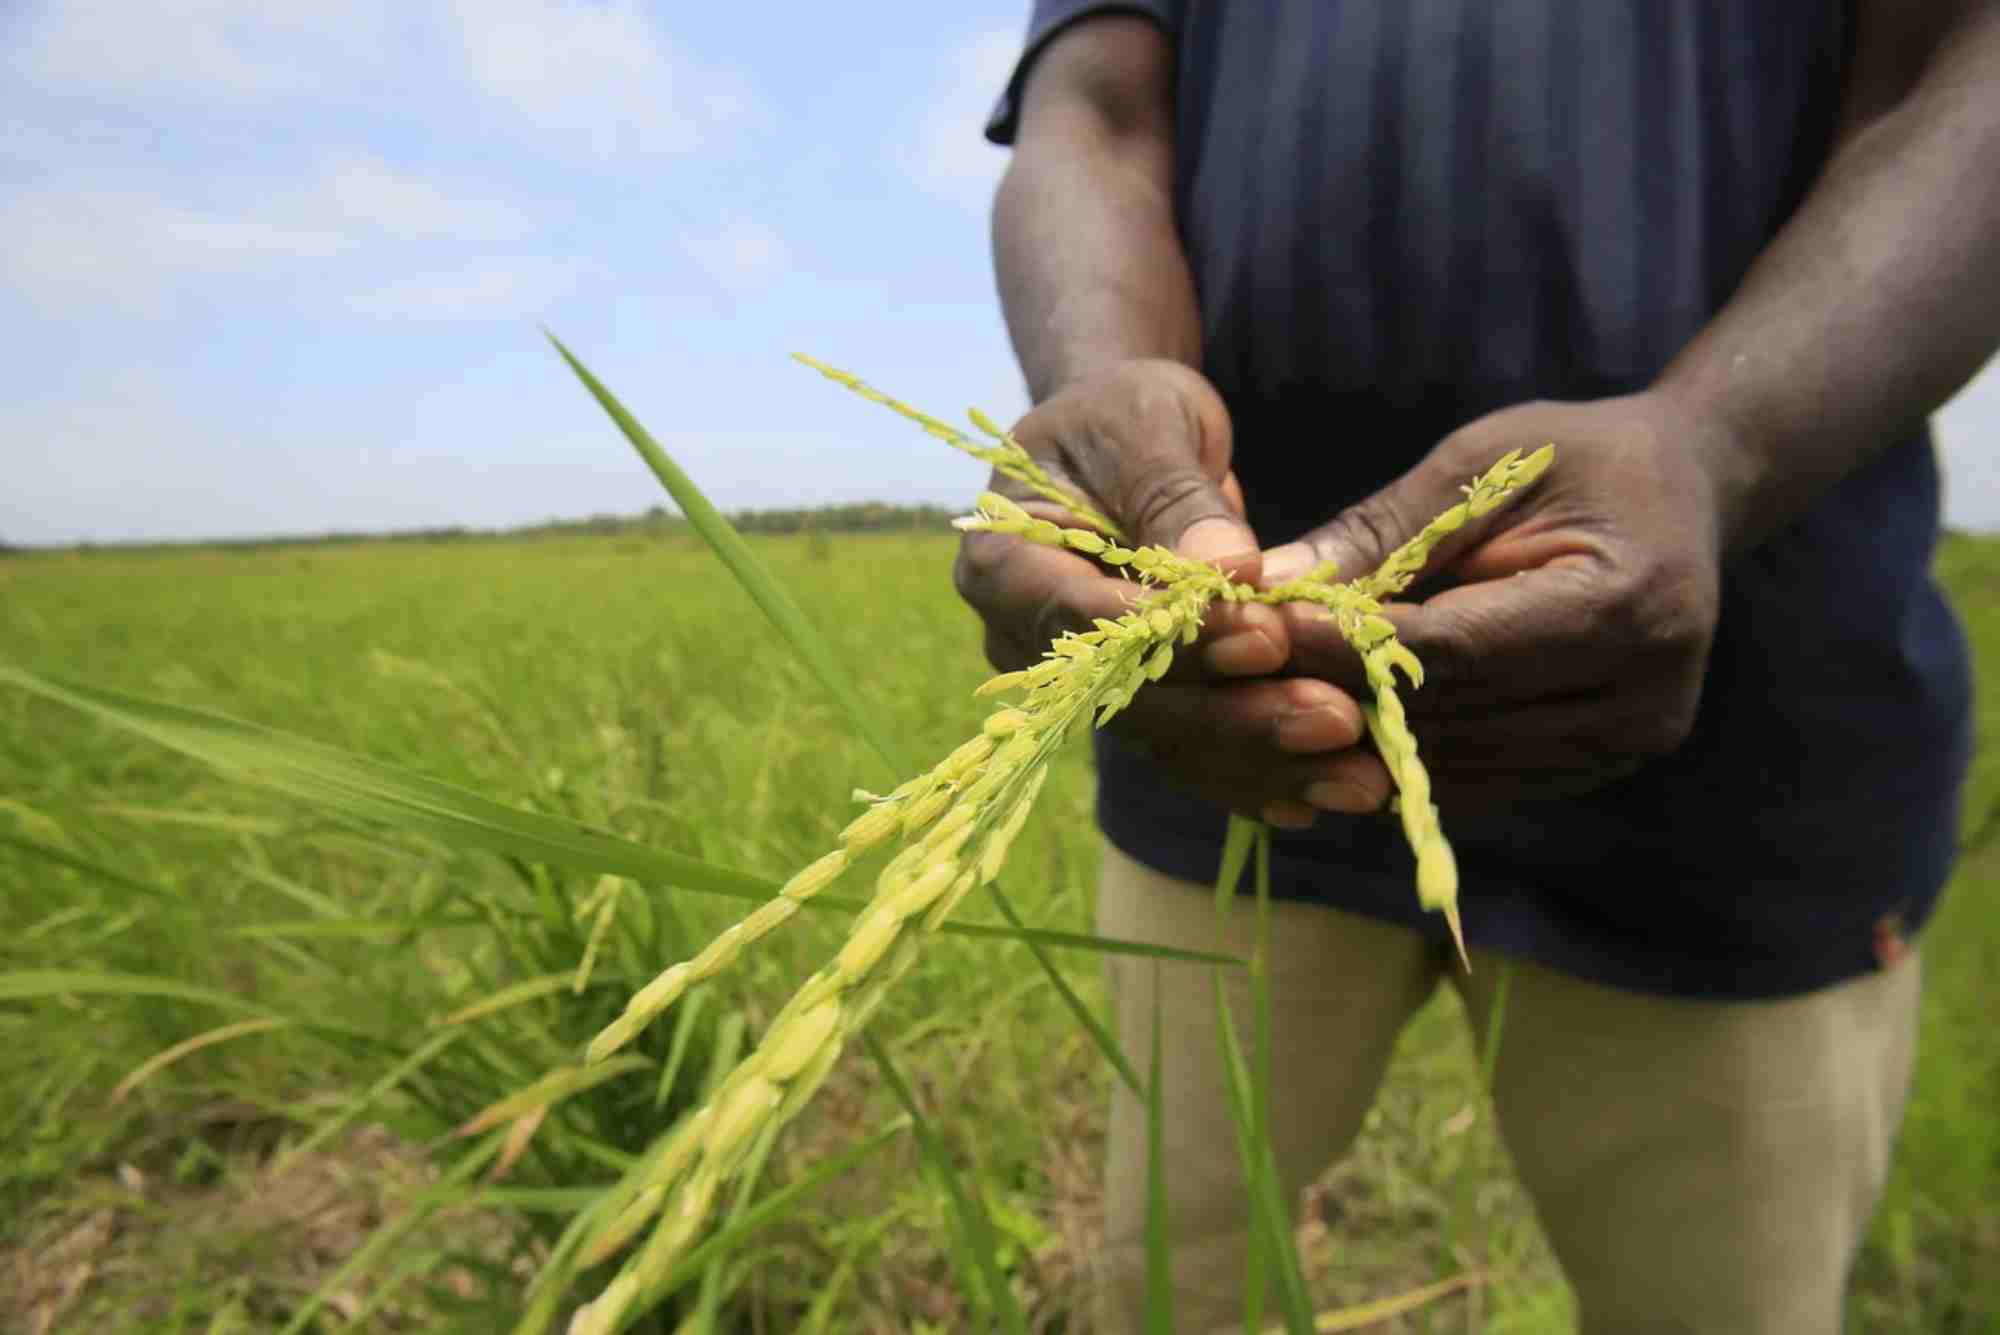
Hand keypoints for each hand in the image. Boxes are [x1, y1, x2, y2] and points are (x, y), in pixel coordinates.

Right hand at [952, 359, 1388, 825]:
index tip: (1268, 637)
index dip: (1178, 638)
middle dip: (1238, 717)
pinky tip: (1328, 794)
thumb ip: (1178, 500)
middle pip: (1134, 702)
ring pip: (1171, 742)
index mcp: (1004, 566)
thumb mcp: (1149, 426)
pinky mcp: (1136, 706)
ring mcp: (1081, 686)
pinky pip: (1194, 753)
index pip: (1088, 621)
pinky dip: (1261, 776)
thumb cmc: (1124, 416)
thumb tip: (1228, 569)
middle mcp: (1026, 644)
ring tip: (1360, 777)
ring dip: (1266, 764)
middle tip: (1337, 720)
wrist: (1125, 443)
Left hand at [1265, 390, 1730, 808]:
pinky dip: (1405, 758)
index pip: (1456, 649)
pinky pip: (1479, 780)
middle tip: (1246, 672)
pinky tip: (1340, 725)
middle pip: (1453, 717)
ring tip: (1275, 698)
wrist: (1686, 493)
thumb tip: (1270, 582)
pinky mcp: (1602, 767)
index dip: (1350, 647)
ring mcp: (1627, 744)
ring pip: (1456, 764)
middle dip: (1340, 693)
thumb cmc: (1581, 460)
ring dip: (1360, 738)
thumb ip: (1384, 530)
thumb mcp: (1485, 463)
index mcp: (1626, 604)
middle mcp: (1641, 694)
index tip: (1265, 627)